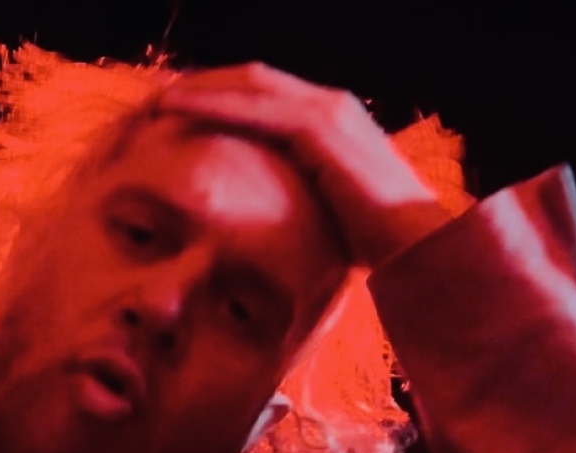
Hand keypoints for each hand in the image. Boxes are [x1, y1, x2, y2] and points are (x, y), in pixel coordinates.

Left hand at [156, 62, 452, 267]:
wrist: (420, 249)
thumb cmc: (379, 244)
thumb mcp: (330, 211)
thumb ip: (304, 200)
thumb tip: (274, 222)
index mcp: (333, 122)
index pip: (266, 96)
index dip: (220, 97)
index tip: (178, 112)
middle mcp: (331, 105)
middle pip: (252, 80)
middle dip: (203, 83)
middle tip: (156, 97)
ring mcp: (328, 111)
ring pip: (248, 84)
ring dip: (198, 87)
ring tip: (155, 98)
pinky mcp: (319, 128)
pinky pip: (254, 108)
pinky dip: (211, 104)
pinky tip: (174, 109)